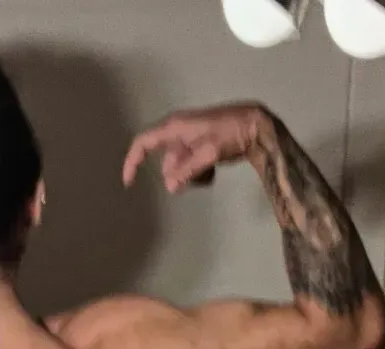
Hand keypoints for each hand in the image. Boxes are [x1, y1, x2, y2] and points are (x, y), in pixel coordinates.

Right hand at [122, 103, 266, 192]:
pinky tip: (214, 169)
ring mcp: (188, 140)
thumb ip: (187, 171)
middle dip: (178, 175)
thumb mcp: (208, 154)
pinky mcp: (199, 146)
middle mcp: (177, 132)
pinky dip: (199, 172)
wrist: (255, 125)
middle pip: (166, 163)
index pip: (143, 143)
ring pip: (179, 167)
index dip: (132, 162)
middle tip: (200, 176)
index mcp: (173, 128)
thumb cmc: (230, 134)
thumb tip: (169, 186)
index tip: (129, 183)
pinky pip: (190, 165)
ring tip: (210, 172)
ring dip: (191, 175)